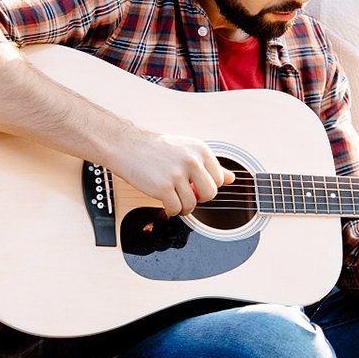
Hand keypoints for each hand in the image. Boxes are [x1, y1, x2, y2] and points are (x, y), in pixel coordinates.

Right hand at [109, 129, 234, 216]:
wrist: (127, 146)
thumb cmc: (155, 148)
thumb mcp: (186, 149)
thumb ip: (209, 164)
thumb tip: (231, 178)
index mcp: (200, 149)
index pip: (219, 179)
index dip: (207, 186)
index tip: (196, 185)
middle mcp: (191, 160)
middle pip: (210, 194)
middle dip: (199, 198)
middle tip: (187, 194)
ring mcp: (177, 174)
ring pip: (192, 204)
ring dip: (183, 207)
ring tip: (174, 199)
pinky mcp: (163, 187)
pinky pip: (176, 209)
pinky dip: (171, 211)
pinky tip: (165, 203)